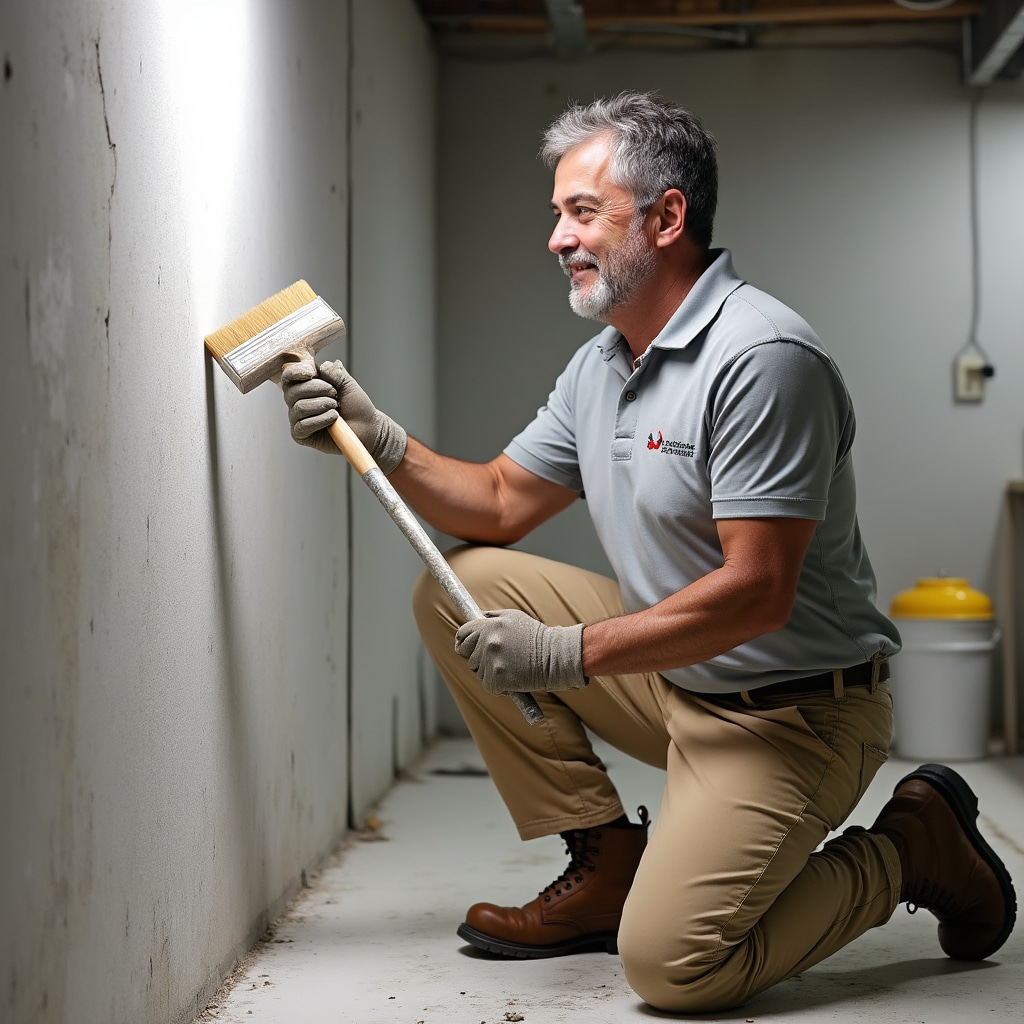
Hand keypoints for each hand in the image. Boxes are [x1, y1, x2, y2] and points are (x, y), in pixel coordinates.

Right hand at [281, 359, 407, 473]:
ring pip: (300, 407)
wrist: (367, 427)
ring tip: (336, 408)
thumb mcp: (347, 384)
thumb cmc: (355, 407)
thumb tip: (321, 366)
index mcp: (305, 386)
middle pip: (293, 391)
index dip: (296, 372)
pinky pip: (303, 425)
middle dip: (317, 389)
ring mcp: (297, 419)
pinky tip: (333, 419)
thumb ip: (334, 372)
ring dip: (322, 405)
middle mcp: (297, 402)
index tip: (312, 372)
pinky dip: (321, 420)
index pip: (289, 376)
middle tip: (335, 394)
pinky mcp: (300, 435)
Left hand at [454, 609, 586, 694]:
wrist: (556, 657)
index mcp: (490, 625)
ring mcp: (492, 661)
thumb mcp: (514, 617)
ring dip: (490, 672)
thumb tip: (474, 618)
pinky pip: (488, 686)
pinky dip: (498, 686)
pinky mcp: (497, 679)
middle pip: (467, 655)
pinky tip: (513, 678)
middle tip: (497, 659)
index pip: (462, 634)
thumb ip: (491, 617)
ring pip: (478, 672)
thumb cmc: (536, 637)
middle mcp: (488, 642)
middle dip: (478, 658)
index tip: (465, 648)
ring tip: (510, 666)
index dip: (463, 642)